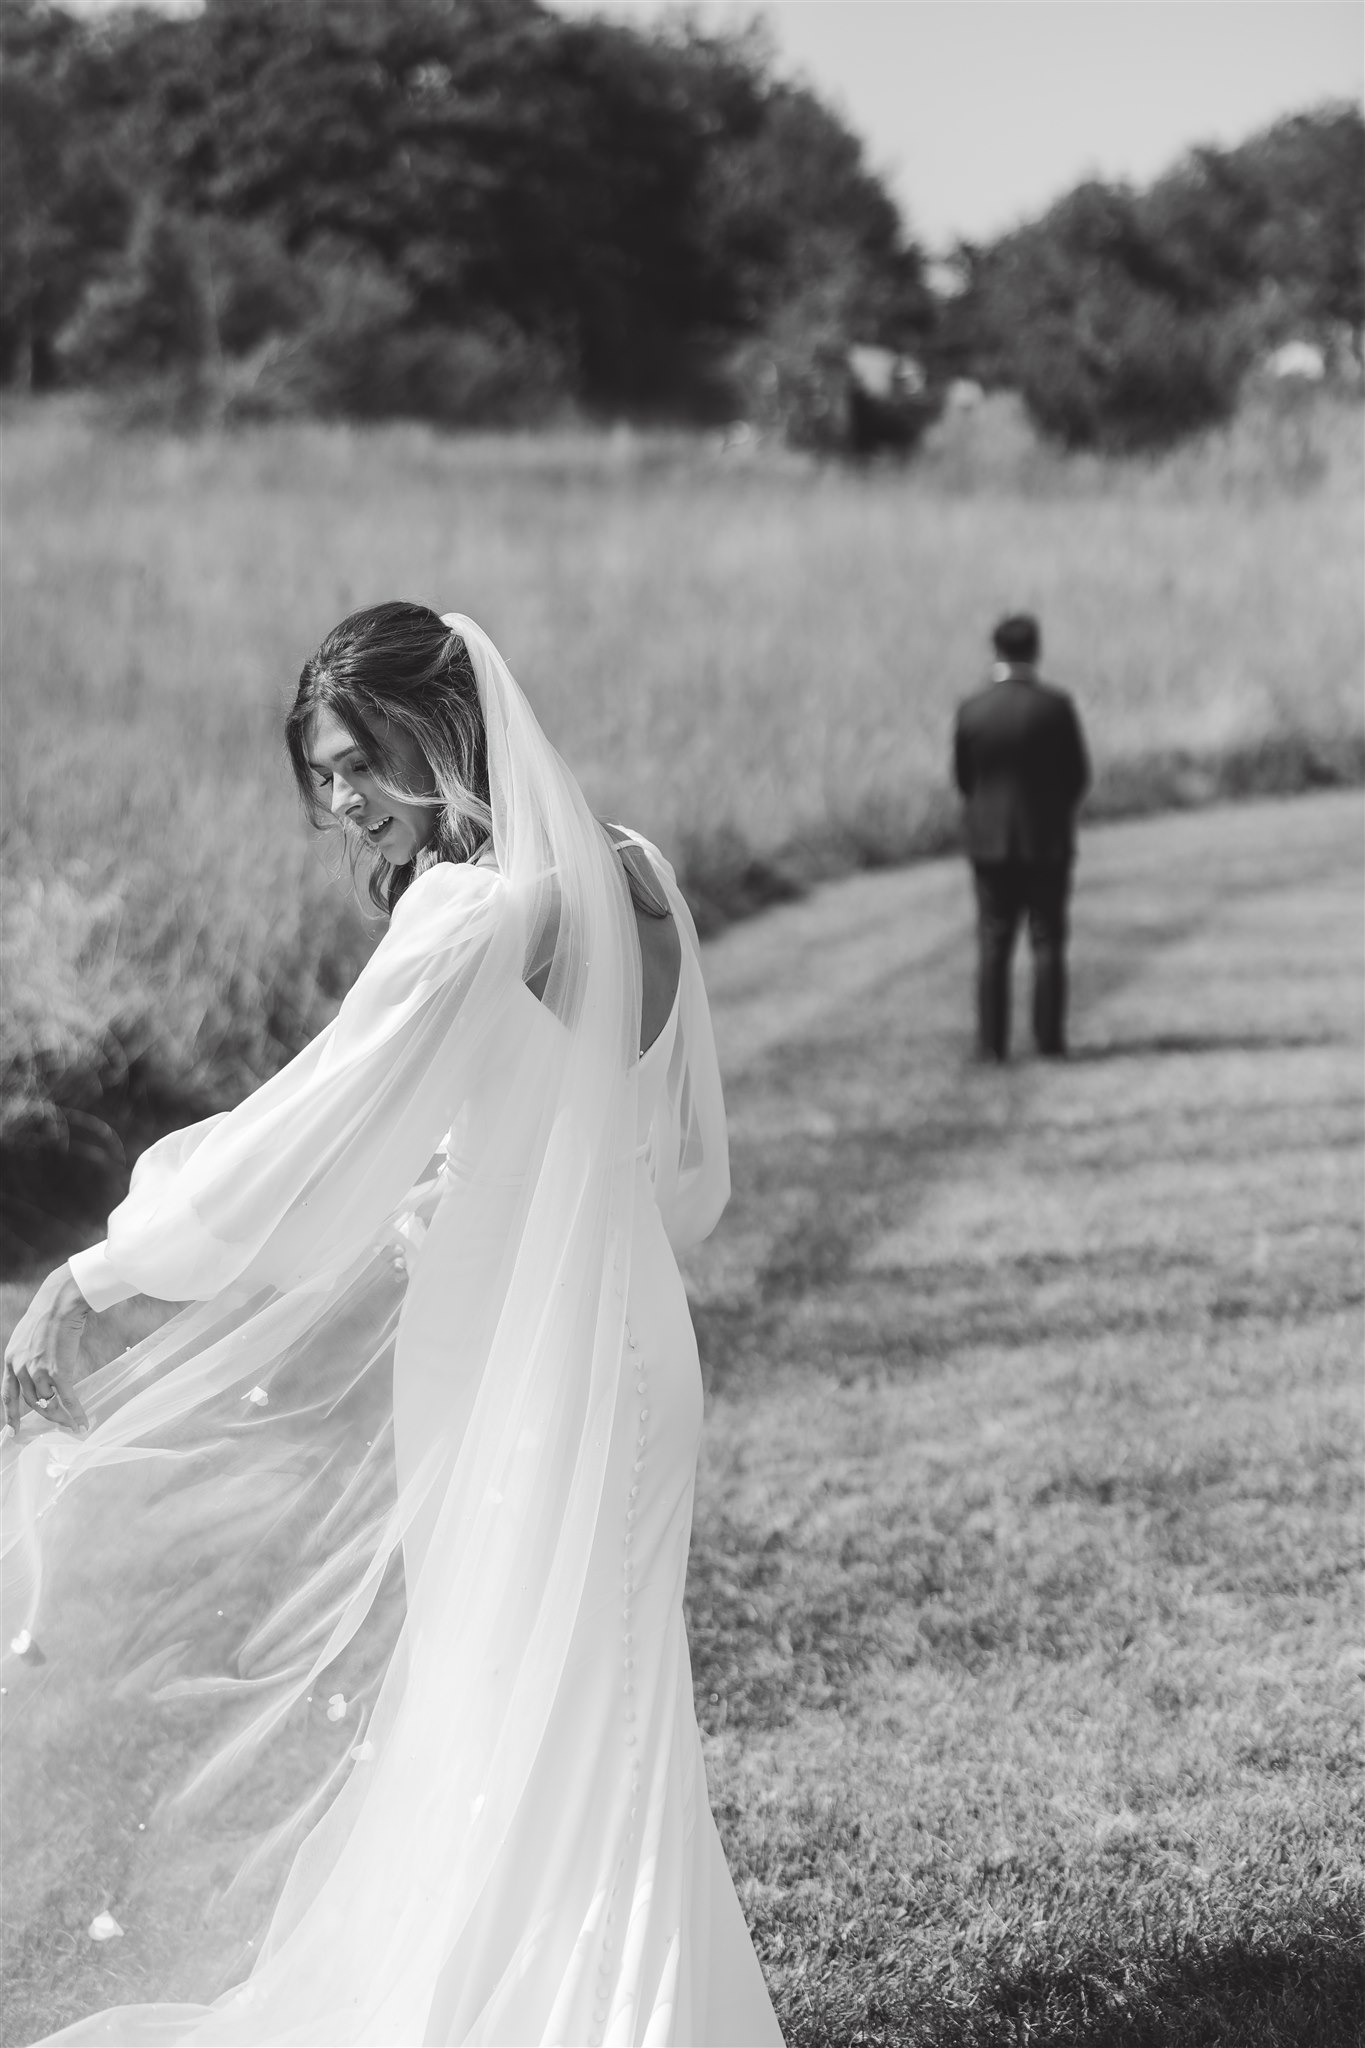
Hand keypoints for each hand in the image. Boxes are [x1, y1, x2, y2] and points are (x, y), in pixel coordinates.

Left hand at [2, 1264, 89, 1435]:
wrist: (60, 1301)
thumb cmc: (49, 1314)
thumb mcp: (28, 1337)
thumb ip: (29, 1356)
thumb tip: (40, 1370)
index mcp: (11, 1359)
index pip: (8, 1394)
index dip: (10, 1415)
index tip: (13, 1431)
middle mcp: (20, 1368)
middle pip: (32, 1403)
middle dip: (47, 1416)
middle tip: (61, 1424)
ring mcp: (38, 1370)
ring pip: (48, 1404)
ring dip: (62, 1417)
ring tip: (73, 1423)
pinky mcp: (57, 1370)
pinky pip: (66, 1399)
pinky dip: (75, 1413)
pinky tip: (82, 1421)